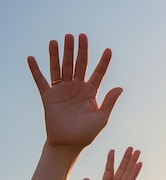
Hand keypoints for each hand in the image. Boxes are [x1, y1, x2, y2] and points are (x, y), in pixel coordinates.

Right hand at [27, 34, 122, 149]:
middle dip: (78, 50)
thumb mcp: (102, 118)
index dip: (103, 62)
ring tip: (58, 39)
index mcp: (91, 91)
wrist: (68, 144)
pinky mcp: (48, 96)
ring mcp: (62, 90)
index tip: (109, 50)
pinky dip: (36, 70)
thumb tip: (120, 87)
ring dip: (58, 54)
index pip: (98, 72)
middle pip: (78, 64)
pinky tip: (32, 58)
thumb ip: (110, 102)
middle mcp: (77, 87)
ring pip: (60, 68)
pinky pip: (41, 81)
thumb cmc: (87, 133)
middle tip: (78, 35)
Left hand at [76, 147, 141, 179]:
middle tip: (132, 148)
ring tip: (137, 151)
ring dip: (132, 162)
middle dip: (126, 158)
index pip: (109, 170)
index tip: (112, 150)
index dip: (111, 160)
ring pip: (127, 173)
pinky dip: (135, 172)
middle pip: (121, 169)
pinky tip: (139, 164)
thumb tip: (86, 178)